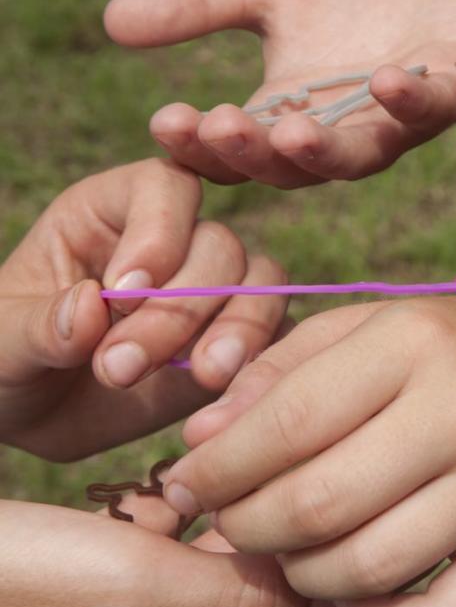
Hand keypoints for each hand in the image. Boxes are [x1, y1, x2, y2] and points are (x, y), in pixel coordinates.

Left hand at [0, 159, 286, 460]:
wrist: (32, 418)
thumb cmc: (3, 361)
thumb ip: (39, 327)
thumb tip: (90, 308)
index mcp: (113, 212)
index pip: (165, 188)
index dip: (158, 232)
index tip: (123, 293)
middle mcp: (176, 242)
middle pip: (218, 247)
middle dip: (179, 309)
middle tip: (120, 368)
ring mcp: (216, 293)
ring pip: (262, 285)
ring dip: (237, 332)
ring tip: (202, 379)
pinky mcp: (240, 343)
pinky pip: (278, 339)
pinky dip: (263, 364)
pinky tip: (227, 397)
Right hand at [0, 498, 348, 606]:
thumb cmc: (19, 585)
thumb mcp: (141, 589)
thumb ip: (248, 601)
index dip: (325, 551)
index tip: (315, 485)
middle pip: (275, 584)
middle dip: (264, 526)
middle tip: (234, 474)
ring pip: (227, 556)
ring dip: (215, 514)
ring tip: (177, 485)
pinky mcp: (117, 598)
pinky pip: (176, 548)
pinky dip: (168, 516)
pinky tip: (145, 495)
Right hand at [104, 0, 455, 187]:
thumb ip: (199, 6)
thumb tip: (113, 21)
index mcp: (286, 116)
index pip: (233, 151)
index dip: (199, 146)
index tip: (165, 120)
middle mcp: (339, 134)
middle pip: (289, 168)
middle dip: (252, 153)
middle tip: (218, 127)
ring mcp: (397, 124)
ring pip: (358, 157)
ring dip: (324, 151)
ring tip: (292, 130)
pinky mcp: (451, 96)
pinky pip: (432, 111)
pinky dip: (409, 100)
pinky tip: (385, 80)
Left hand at [162, 295, 455, 606]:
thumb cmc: (440, 349)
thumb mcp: (361, 329)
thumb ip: (274, 375)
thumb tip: (201, 445)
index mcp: (416, 343)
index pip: (287, 423)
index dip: (218, 469)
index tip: (186, 485)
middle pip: (321, 503)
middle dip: (248, 527)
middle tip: (232, 523)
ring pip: (370, 569)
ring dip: (303, 576)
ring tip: (291, 552)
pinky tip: (352, 598)